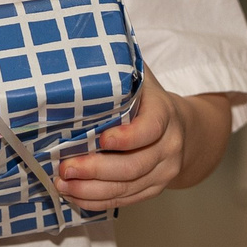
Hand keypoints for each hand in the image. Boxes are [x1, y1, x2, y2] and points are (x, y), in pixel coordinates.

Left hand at [54, 73, 232, 208]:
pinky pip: (125, 201)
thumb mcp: (141, 76)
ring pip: (127, 188)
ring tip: (63, 183)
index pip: (150, 129)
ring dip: (91, 189)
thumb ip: (120, 64)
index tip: (101, 139)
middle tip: (66, 166)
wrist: (184, 128)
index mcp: (165, 115)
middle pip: (134, 166)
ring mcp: (163, 172)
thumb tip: (82, 45)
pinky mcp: (153, 189)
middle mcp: (169, 147)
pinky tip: (75, 195)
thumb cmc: (149, 99)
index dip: (127, 137)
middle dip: (97, 169)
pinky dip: (97, 201)